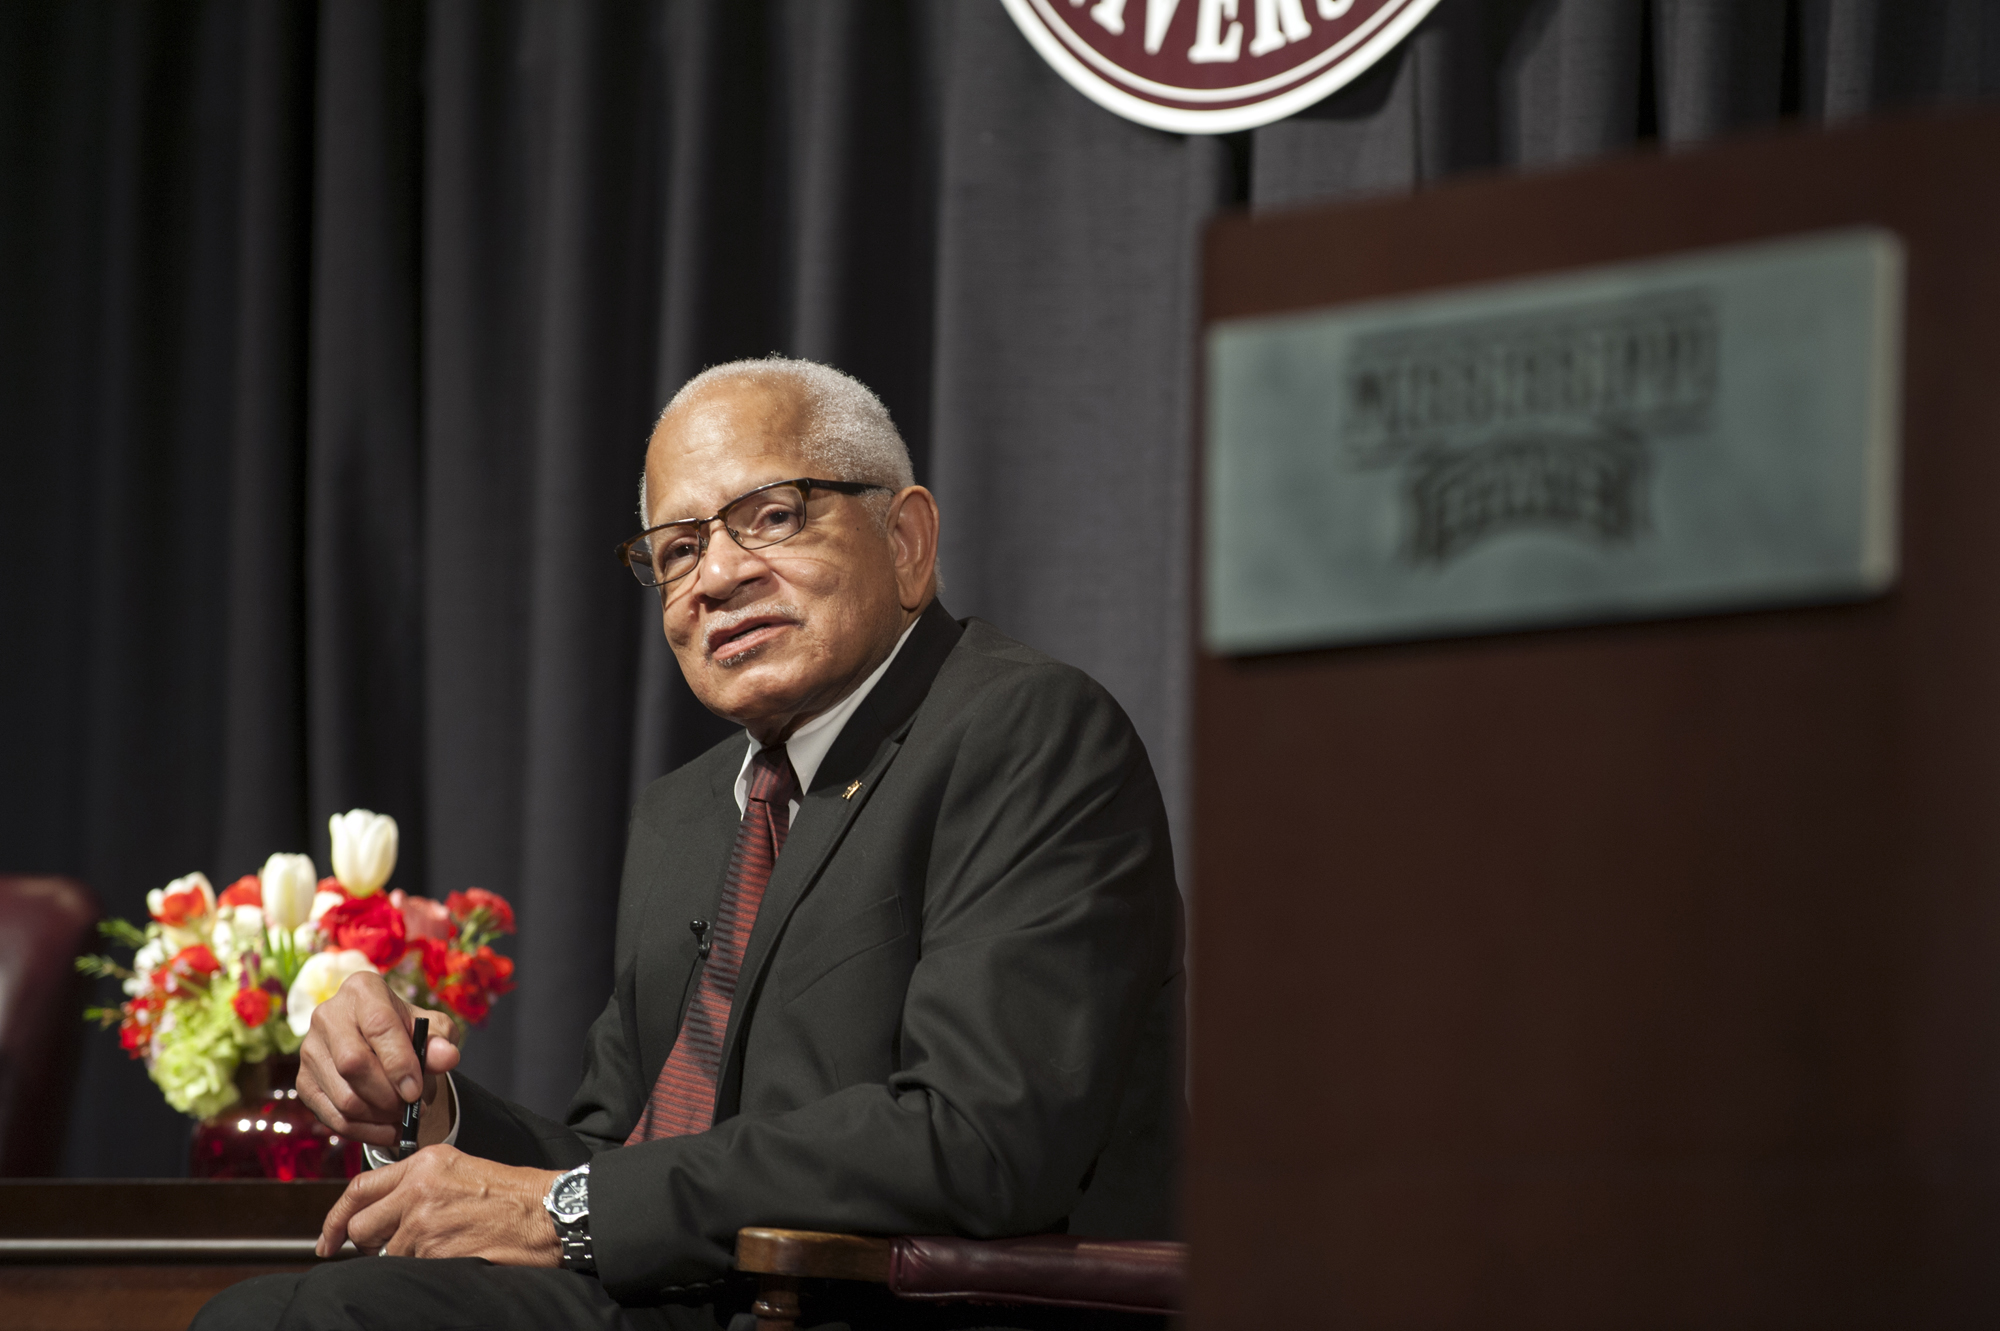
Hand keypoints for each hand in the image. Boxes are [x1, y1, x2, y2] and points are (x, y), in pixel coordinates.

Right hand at [297, 971, 460, 1148]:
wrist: (382, 1043)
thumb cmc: (409, 1031)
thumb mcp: (433, 1029)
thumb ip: (440, 1041)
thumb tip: (446, 1057)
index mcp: (362, 990)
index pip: (378, 1025)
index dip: (399, 1062)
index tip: (416, 1090)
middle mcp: (328, 1015)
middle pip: (353, 1063)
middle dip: (388, 1094)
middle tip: (412, 1107)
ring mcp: (310, 1050)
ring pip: (343, 1095)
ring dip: (379, 1116)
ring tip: (404, 1118)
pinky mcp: (305, 1081)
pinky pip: (332, 1116)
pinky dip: (364, 1131)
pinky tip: (388, 1131)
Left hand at [317, 1145, 560, 1262]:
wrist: (547, 1213)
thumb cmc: (512, 1193)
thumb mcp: (459, 1169)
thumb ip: (417, 1183)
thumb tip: (381, 1213)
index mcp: (424, 1162)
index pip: (359, 1189)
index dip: (335, 1219)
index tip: (327, 1240)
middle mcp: (418, 1188)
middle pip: (361, 1227)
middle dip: (369, 1244)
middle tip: (390, 1247)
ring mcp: (425, 1221)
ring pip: (386, 1253)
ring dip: (405, 1257)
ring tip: (442, 1245)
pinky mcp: (436, 1251)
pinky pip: (410, 1268)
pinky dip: (425, 1268)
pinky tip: (452, 1255)